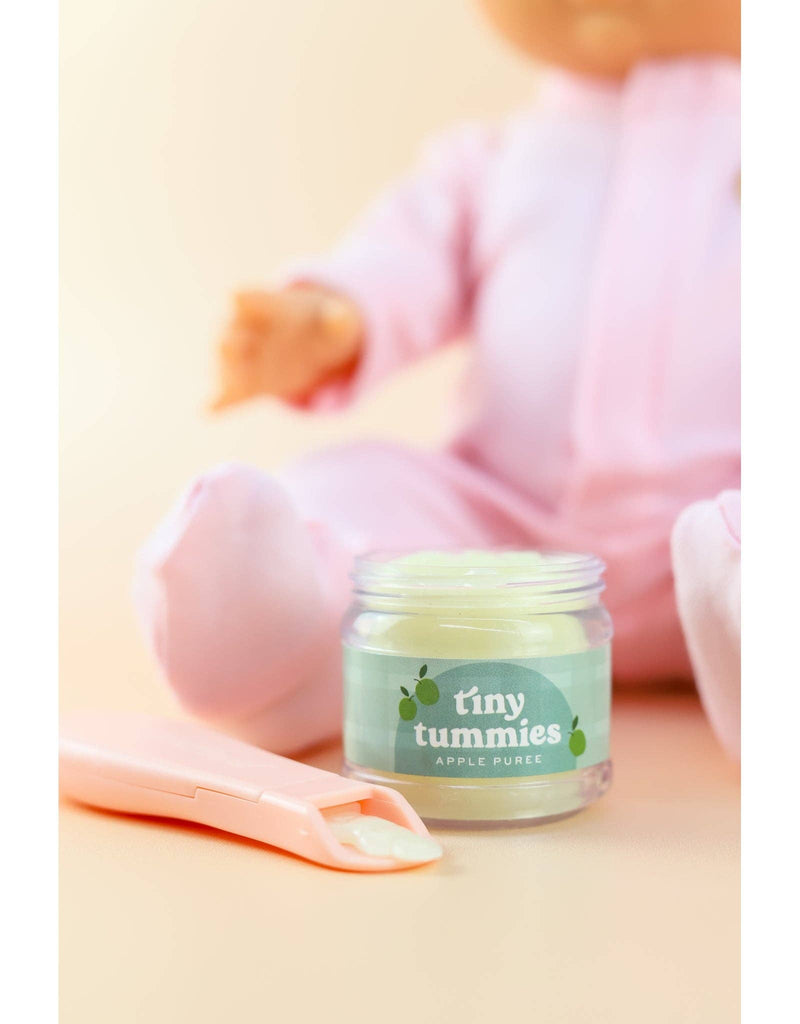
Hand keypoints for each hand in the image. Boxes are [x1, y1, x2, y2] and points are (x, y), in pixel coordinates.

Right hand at [210, 286, 362, 410]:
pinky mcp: (244, 387)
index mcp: (265, 307)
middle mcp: (245, 331)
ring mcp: (242, 360)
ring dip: (228, 373)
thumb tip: (338, 318)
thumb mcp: (336, 324)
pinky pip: (229, 395)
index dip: (245, 299)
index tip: (236, 297)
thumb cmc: (319, 328)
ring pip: (226, 366)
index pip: (249, 299)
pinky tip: (210, 411)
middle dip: (230, 340)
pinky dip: (221, 402)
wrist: (308, 348)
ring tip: (232, 383)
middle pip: (229, 333)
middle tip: (231, 344)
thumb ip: (337, 321)